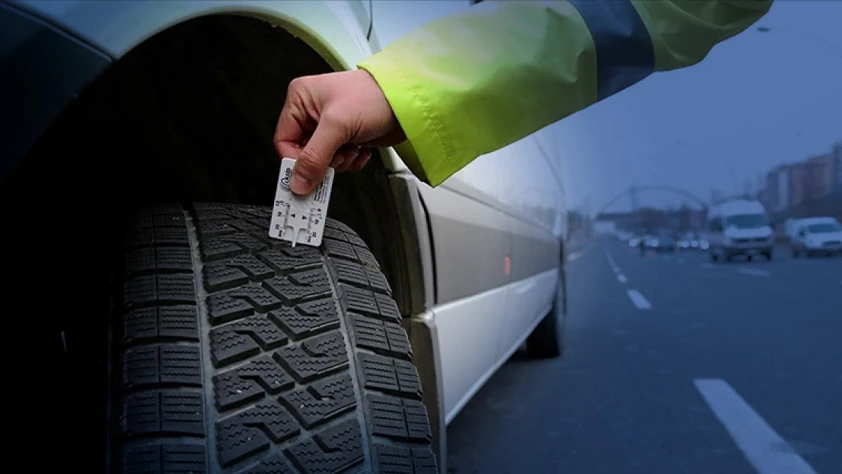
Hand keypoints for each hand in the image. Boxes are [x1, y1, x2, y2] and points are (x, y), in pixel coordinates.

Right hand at [274, 70, 405, 194]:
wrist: (408, 102)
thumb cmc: (374, 97)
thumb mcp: (338, 125)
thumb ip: (315, 156)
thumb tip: (298, 181)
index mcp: (301, 99)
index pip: (284, 140)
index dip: (295, 161)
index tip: (306, 177)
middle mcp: (312, 111)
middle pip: (304, 153)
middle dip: (323, 161)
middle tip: (336, 160)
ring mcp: (330, 126)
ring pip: (322, 161)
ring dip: (340, 161)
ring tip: (352, 147)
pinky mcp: (346, 137)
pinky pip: (339, 161)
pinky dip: (351, 161)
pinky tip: (361, 148)